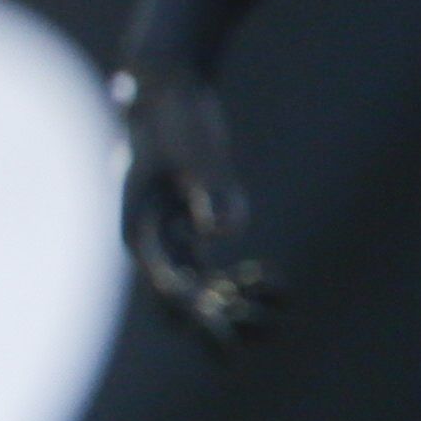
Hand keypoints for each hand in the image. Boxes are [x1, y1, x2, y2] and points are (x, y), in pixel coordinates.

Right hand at [114, 63, 282, 354]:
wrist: (166, 90)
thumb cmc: (175, 117)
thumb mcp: (195, 151)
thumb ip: (211, 191)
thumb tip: (219, 234)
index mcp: (140, 231)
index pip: (166, 289)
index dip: (198, 316)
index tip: (229, 330)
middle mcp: (152, 244)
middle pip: (182, 306)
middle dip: (219, 324)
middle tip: (262, 330)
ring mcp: (172, 240)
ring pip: (201, 295)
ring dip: (237, 309)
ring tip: (279, 306)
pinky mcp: (191, 232)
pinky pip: (214, 275)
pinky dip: (242, 285)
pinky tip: (274, 280)